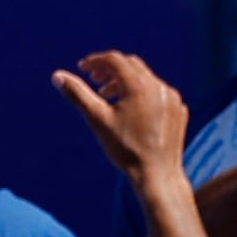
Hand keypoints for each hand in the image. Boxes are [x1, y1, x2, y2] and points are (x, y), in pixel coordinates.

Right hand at [51, 50, 193, 185]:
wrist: (157, 176)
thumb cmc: (125, 150)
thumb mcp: (97, 119)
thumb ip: (78, 94)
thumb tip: (57, 76)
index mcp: (139, 86)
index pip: (114, 60)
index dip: (96, 62)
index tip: (83, 69)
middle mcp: (159, 87)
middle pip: (131, 65)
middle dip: (110, 70)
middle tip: (95, 81)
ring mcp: (172, 99)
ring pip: (146, 79)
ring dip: (125, 82)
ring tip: (108, 97)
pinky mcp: (179, 111)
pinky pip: (158, 93)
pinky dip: (142, 94)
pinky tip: (131, 110)